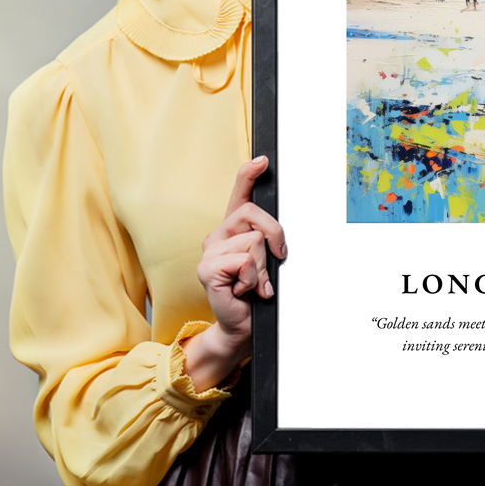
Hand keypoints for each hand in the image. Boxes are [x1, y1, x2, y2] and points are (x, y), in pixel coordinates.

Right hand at [182, 156, 286, 390]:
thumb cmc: (256, 292)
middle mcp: (218, 235)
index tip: (263, 160)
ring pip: (253, 241)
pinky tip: (244, 290)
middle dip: (275, 236)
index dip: (249, 174)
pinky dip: (253, 279)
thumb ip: (268, 240)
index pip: (239, 194)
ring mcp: (209, 251)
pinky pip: (244, 261)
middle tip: (275, 260)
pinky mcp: (207, 269)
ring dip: (263, 267)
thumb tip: (277, 233)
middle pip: (254, 214)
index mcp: (233, 229)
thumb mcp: (267, 260)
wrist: (242, 325)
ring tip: (254, 283)